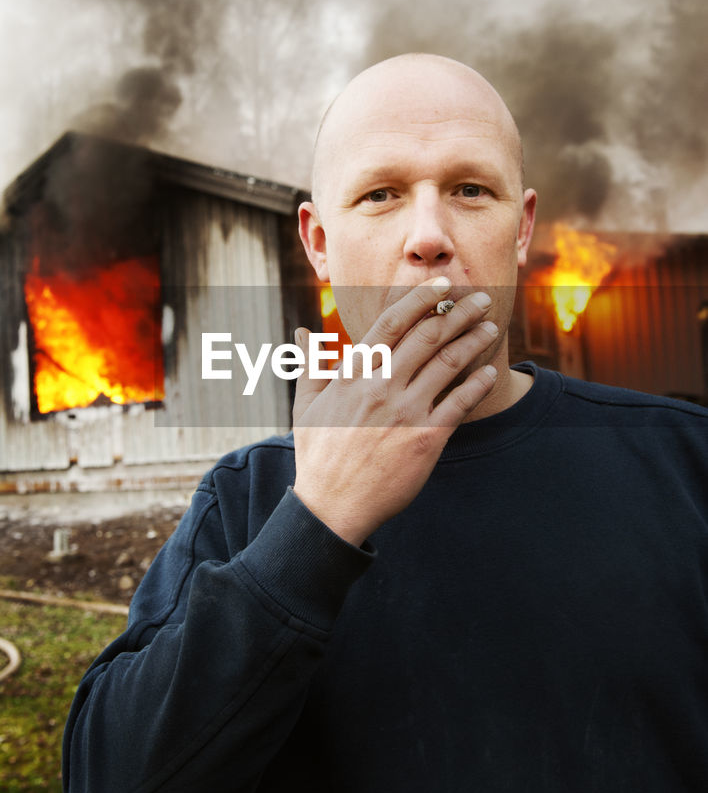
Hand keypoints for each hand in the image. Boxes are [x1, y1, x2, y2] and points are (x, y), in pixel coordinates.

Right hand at [291, 280, 497, 544]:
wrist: (332, 507)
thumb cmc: (318, 456)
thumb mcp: (305, 406)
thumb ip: (310, 365)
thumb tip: (303, 332)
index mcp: (352, 375)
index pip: (391, 323)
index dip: (420, 299)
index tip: (441, 286)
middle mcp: (380, 387)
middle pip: (426, 336)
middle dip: (457, 312)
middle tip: (480, 298)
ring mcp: (404, 412)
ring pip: (447, 363)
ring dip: (473, 339)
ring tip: (490, 325)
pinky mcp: (426, 439)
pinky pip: (458, 403)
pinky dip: (477, 383)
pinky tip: (489, 371)